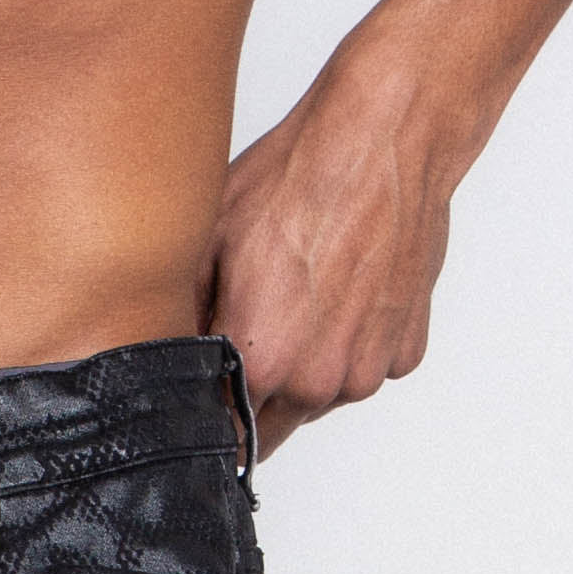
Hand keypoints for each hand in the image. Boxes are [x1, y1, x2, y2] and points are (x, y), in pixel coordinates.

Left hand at [202, 46, 482, 457]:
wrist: (383, 141)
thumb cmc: (295, 179)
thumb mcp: (207, 243)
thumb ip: (187, 319)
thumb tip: (166, 354)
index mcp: (261, 364)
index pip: (221, 432)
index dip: (206, 411)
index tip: (200, 391)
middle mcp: (320, 382)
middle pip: (270, 423)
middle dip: (251, 394)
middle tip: (246, 331)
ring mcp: (369, 368)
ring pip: (320, 396)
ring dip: (303, 367)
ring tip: (298, 297)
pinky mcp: (406, 348)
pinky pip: (364, 364)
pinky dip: (350, 342)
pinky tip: (341, 288)